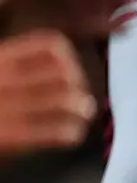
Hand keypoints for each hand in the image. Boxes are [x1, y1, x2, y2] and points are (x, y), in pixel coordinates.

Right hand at [0, 32, 96, 155]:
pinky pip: (53, 131)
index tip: (69, 74)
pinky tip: (71, 136)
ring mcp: (3, 108)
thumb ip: (10, 66)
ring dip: (81, 110)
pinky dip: (70, 132)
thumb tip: (59, 70)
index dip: (69, 60)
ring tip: (83, 116)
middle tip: (81, 100)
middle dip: (79, 87)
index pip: (50, 46)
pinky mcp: (7, 136)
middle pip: (64, 74)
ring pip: (64, 101)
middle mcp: (1, 79)